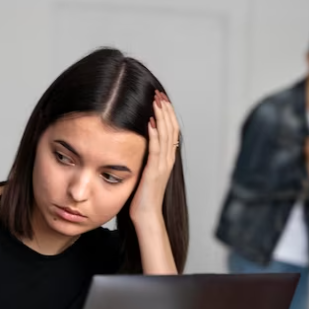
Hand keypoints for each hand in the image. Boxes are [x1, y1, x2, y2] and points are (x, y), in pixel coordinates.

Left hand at [130, 90, 179, 225]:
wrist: (147, 216)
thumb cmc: (142, 197)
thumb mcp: (145, 172)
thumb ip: (145, 158)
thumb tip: (136, 144)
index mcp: (167, 159)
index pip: (171, 130)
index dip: (167, 113)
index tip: (160, 98)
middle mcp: (168, 159)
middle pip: (171, 128)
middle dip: (165, 109)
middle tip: (159, 93)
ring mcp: (163, 165)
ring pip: (166, 135)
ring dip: (161, 116)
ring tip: (156, 100)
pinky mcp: (155, 171)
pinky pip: (156, 148)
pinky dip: (155, 133)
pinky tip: (150, 121)